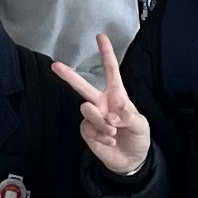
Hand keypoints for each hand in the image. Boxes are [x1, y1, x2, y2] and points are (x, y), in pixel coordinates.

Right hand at [55, 38, 150, 174]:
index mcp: (117, 96)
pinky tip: (110, 140)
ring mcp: (93, 116)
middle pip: (82, 86)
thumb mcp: (141, 125)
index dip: (106, 54)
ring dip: (101, 122)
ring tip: (113, 132)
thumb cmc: (138, 137)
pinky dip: (101, 135)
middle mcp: (101, 103)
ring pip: (87, 109)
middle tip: (55, 65)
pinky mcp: (87, 130)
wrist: (130, 160)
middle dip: (69, 75)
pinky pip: (88, 127)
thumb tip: (113, 111)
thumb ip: (129, 115)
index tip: (100, 37)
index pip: (111, 71)